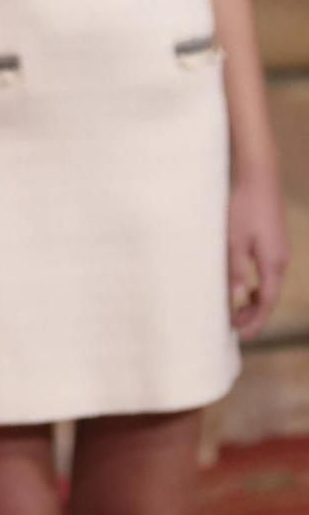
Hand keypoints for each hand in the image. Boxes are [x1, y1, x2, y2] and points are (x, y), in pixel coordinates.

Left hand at [229, 169, 290, 336]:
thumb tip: (234, 298)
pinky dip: (255, 286)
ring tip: (235, 312)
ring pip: (268, 286)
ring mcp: (279, 252)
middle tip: (233, 328)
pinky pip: (267, 274)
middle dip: (253, 315)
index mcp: (273, 264)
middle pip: (269, 297)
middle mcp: (281, 261)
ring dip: (253, 301)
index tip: (241, 335)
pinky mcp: (274, 244)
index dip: (254, 320)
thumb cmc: (243, 208)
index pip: (266, 301)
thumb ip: (234, 270)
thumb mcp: (233, 240)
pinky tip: (242, 288)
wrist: (260, 179)